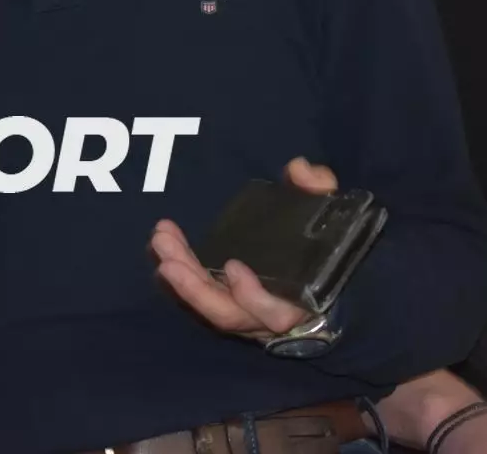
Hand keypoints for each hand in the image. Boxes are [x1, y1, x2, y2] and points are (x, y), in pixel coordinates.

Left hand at [151, 157, 337, 339]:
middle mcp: (266, 317)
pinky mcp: (223, 302)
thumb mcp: (326, 211)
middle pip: (227, 314)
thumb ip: (318, 189)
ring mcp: (243, 314)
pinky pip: (197, 294)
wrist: (315, 265)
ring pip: (207, 305)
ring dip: (180, 277)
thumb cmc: (321, 242)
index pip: (275, 314)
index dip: (253, 296)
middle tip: (168, 255)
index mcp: (301, 300)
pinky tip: (162, 244)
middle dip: (195, 287)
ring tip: (159, 242)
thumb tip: (300, 169)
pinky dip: (178, 271)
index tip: (234, 265)